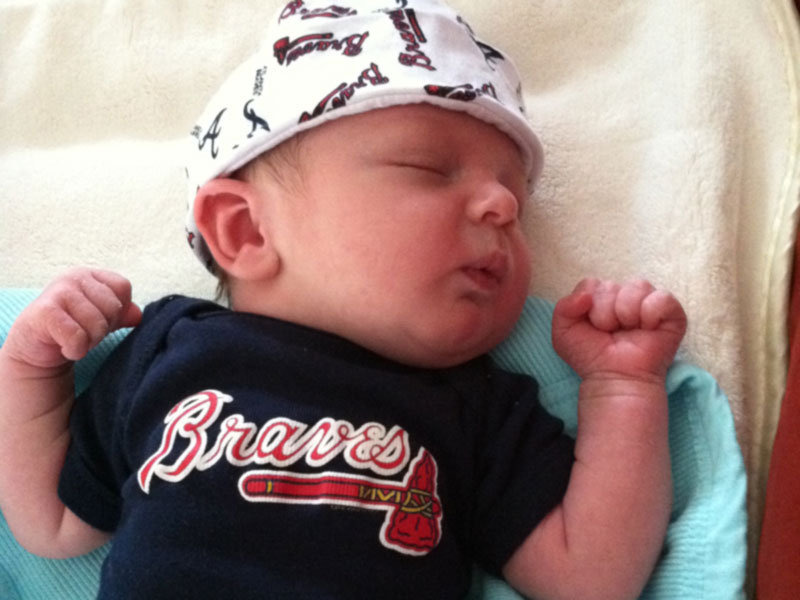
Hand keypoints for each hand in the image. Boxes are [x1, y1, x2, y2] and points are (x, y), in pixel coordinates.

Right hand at [3, 268, 141, 369]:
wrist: (34, 348)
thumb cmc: (71, 329)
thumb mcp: (101, 318)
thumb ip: (123, 313)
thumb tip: (137, 315)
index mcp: (90, 274)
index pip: (123, 288)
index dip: (117, 311)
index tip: (99, 320)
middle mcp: (74, 277)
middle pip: (113, 307)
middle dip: (103, 329)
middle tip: (84, 333)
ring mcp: (58, 291)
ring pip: (97, 324)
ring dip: (89, 342)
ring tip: (74, 340)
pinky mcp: (45, 312)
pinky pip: (78, 337)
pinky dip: (75, 350)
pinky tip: (64, 347)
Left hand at [552, 278, 686, 380]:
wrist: (614, 378)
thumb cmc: (591, 356)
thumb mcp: (564, 333)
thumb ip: (564, 307)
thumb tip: (586, 296)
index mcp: (602, 296)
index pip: (592, 283)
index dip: (589, 306)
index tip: (593, 327)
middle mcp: (625, 295)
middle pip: (611, 285)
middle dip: (605, 314)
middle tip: (611, 333)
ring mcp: (649, 302)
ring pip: (636, 285)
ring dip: (626, 313)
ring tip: (627, 331)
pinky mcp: (673, 313)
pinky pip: (662, 297)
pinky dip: (651, 313)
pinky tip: (647, 329)